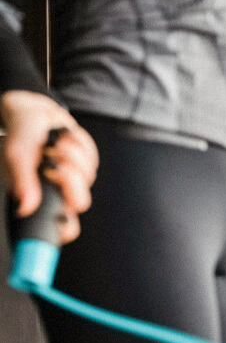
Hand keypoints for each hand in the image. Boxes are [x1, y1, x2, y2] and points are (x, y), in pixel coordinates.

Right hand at [1, 91, 97, 243]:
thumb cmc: (20, 136)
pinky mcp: (85, 163)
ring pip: (88, 177)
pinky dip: (78, 144)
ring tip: (52, 145)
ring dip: (71, 156)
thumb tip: (25, 208)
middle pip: (80, 203)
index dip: (64, 224)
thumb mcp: (17, 155)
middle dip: (70, 179)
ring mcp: (73, 179)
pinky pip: (92, 158)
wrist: (32, 113)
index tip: (58, 208)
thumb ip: (22, 181)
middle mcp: (57, 193)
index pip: (61, 229)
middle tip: (54, 164)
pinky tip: (62, 138)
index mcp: (39, 199)